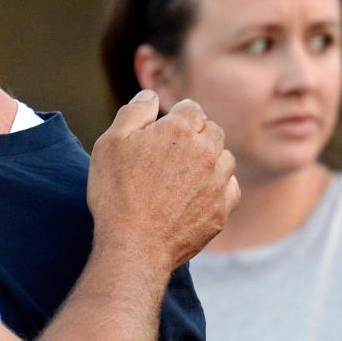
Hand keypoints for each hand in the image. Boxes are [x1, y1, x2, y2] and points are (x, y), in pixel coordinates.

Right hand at [87, 91, 238, 273]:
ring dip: (210, 160)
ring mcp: (218, 182)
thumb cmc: (117, 192)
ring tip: (185, 174)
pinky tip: (198, 194)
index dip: (175, 116)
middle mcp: (207, 152)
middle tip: (172, 151)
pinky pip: (231, 188)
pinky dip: (218, 187)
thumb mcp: (110, 143)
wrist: (134, 244)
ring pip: (225, 158)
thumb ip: (134, 112)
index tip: (162, 130)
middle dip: (196, 134)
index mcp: (180, 130)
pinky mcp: (222, 210)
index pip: (191, 108)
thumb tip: (150, 96)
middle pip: (212, 130)